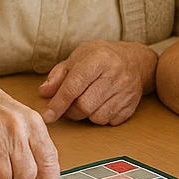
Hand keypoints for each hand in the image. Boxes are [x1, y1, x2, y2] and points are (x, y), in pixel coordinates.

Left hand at [39, 40, 156, 125]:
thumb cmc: (101, 57)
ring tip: (87, 102)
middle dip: (71, 111)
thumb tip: (44, 92)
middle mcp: (114, 74)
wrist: (134, 60)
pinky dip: (101, 117)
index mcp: (97, 58)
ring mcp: (125, 90)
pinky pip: (110, 121)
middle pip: (84, 106)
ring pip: (97, 117)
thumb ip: (58, 75)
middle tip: (68, 106)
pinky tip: (101, 105)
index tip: (47, 115)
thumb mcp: (78, 57)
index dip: (58, 103)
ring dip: (87, 115)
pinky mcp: (132, 104)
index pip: (73, 86)